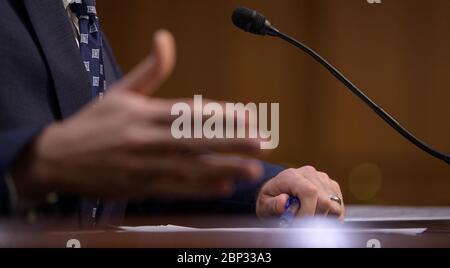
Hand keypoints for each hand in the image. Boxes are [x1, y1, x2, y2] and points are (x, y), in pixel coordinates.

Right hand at [12, 30, 262, 199]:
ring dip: (224, 169)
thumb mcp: (120, 91)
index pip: (188, 112)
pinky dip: (200, 189)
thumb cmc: (92, 123)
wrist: (56, 157)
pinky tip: (222, 187)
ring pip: (190, 168)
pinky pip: (175, 189)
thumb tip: (165, 39)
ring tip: (252, 169)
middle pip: (195, 140)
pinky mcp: (138, 186)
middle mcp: (144, 138)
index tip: (247, 116)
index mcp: (142, 112)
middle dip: (232, 142)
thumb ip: (150, 69)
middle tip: (261, 142)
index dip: (220, 115)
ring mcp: (142, 165)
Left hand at [256, 166, 344, 219]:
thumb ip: (273, 204)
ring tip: (308, 217)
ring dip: (324, 216)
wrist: (277, 190)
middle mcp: (309, 173)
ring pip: (334, 203)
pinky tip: (317, 215)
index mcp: (291, 176)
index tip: (300, 223)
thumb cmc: (270, 198)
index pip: (309, 192)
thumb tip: (283, 201)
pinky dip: (331, 214)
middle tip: (302, 223)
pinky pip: (339, 203)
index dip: (308, 211)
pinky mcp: (331, 185)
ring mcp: (322, 178)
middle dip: (314, 217)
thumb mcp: (264, 204)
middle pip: (324, 200)